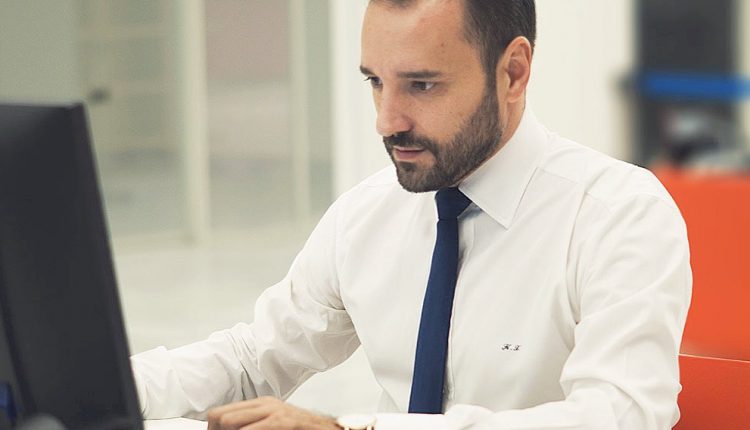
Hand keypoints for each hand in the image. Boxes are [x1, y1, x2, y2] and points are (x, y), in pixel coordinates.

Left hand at [206, 396, 339, 429]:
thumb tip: (226, 429)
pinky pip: (253, 429)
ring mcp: (273, 412)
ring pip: (230, 421)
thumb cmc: (300, 429)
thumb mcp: (272, 423)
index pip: (219, 413)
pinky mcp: (283, 422)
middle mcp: (264, 405)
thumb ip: (252, 424)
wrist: (328, 429)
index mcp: (259, 404)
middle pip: (221, 416)